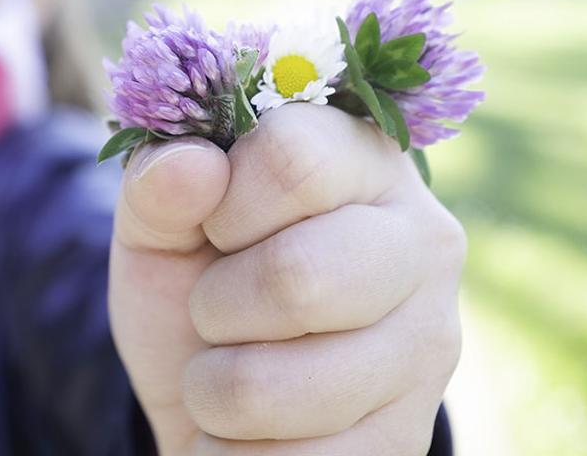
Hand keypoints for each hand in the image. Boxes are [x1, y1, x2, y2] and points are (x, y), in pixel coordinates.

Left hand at [108, 103, 465, 454]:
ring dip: (214, 388)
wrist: (214, 399)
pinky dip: (232, 452)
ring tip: (232, 369)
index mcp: (364, 161)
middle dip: (216, 306)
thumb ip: (159, 184)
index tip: (217, 227)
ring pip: (271, 385)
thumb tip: (187, 165)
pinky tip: (259, 426)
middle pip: (296, 277)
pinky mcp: (407, 438)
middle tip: (217, 309)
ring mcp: (427, 345)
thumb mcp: (161, 224)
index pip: (292, 159)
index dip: (225, 204)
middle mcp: (421, 243)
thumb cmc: (198, 284)